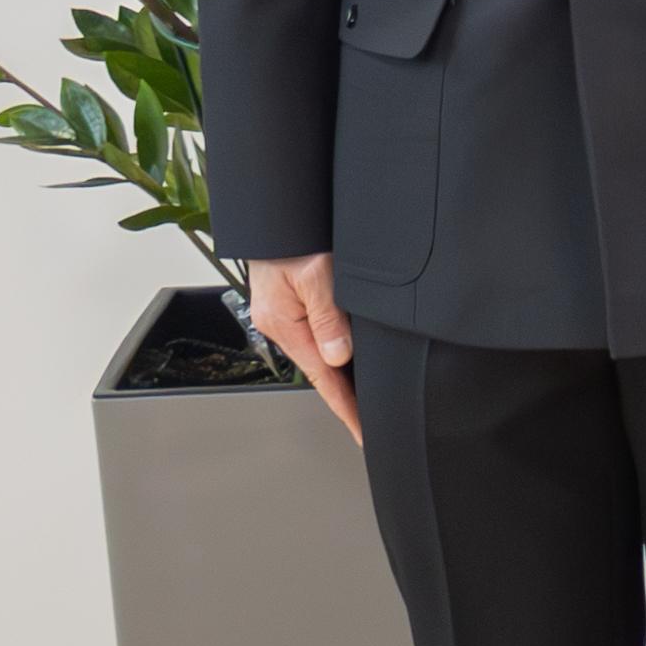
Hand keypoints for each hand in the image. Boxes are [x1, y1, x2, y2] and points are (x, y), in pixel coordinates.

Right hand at [248, 250, 359, 442]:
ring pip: (320, 353)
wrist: (276, 213)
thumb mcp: (316, 275)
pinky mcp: (292, 303)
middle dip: (345, 398)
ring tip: (364, 399)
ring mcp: (285, 314)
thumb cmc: (292, 236)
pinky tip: (348, 358)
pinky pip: (317, 334)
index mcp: (285, 324)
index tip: (362, 432)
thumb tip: (339, 356)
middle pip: (321, 371)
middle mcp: (282, 324)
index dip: (344, 407)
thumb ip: (328, 317)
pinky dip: (335, 351)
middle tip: (370, 423)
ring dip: (341, 375)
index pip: (321, 378)